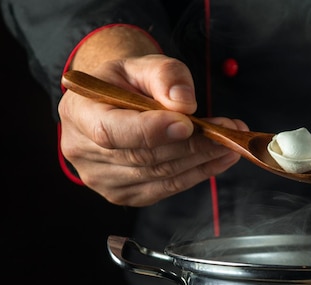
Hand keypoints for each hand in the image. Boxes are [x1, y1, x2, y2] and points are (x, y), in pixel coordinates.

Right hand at [58, 54, 246, 205]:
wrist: (115, 102)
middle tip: (228, 131)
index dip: (151, 131)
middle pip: (143, 157)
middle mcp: (82, 151)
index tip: (189, 124)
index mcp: (78, 112)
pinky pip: (166, 188)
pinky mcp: (124, 195)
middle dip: (192, 145)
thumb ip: (164, 75)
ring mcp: (102, 180)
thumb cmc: (128, 82)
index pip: (111, 131)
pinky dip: (197, 174)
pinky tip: (218, 159)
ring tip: (231, 143)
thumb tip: (183, 103)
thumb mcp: (143, 63)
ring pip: (159, 175)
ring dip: (201, 161)